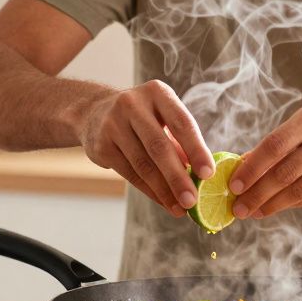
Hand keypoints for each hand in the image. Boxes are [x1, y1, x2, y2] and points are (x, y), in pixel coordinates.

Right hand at [78, 80, 215, 216]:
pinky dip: (149, 190)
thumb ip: (180, 141)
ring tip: (180, 208)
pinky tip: (163, 201)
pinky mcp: (101, 145)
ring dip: (164, 190)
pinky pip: (130, 173)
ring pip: (143, 164)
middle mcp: (132, 104)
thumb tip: (200, 175)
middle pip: (159, 146)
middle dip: (178, 177)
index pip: (181, 123)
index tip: (208, 174)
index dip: (196, 150)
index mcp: (156, 92)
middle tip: (192, 200)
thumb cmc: (141, 117)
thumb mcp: (162, 117)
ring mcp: (113, 125)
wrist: (93, 111)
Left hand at [229, 105, 301, 218]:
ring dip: (272, 204)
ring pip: (299, 189)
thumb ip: (278, 143)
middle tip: (239, 207)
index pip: (274, 145)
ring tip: (253, 212)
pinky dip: (292, 204)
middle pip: (285, 172)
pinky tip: (276, 207)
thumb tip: (242, 164)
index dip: (252, 167)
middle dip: (257, 193)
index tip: (233, 184)